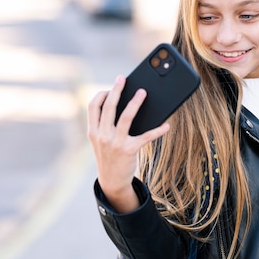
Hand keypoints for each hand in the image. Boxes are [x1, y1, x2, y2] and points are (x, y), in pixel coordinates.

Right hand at [87, 75, 169, 212]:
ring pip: (126, 117)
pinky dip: (157, 130)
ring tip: (143, 92)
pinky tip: (166, 125)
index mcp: (93, 131)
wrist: (112, 181)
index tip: (110, 87)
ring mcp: (115, 143)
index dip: (101, 95)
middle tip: (123, 78)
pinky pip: (145, 137)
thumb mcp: (101, 140)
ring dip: (135, 103)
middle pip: (109, 107)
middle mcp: (102, 135)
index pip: (93, 107)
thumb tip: (124, 103)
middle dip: (116, 90)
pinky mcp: (129, 150)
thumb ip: (105, 125)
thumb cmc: (109, 155)